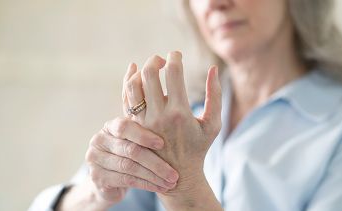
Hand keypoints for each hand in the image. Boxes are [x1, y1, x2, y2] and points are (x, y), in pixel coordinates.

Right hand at [84, 114, 178, 206]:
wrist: (112, 178)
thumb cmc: (132, 152)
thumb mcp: (138, 138)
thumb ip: (149, 123)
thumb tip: (168, 103)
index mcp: (110, 126)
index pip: (124, 127)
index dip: (144, 135)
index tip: (162, 144)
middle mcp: (99, 140)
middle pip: (130, 151)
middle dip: (156, 163)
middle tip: (174, 173)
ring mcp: (95, 159)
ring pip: (130, 167)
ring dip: (154, 176)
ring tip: (171, 181)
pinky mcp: (97, 177)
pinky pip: (126, 180)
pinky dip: (146, 184)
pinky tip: (160, 186)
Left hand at [123, 51, 221, 208]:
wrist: (176, 175)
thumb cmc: (198, 148)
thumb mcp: (213, 124)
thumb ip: (215, 95)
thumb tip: (213, 69)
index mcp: (180, 112)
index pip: (174, 73)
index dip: (175, 57)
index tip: (177, 55)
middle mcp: (158, 115)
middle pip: (150, 74)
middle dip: (156, 60)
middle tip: (164, 60)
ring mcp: (143, 121)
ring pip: (134, 84)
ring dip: (141, 70)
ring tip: (152, 68)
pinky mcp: (133, 125)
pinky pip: (126, 98)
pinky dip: (128, 82)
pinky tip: (135, 73)